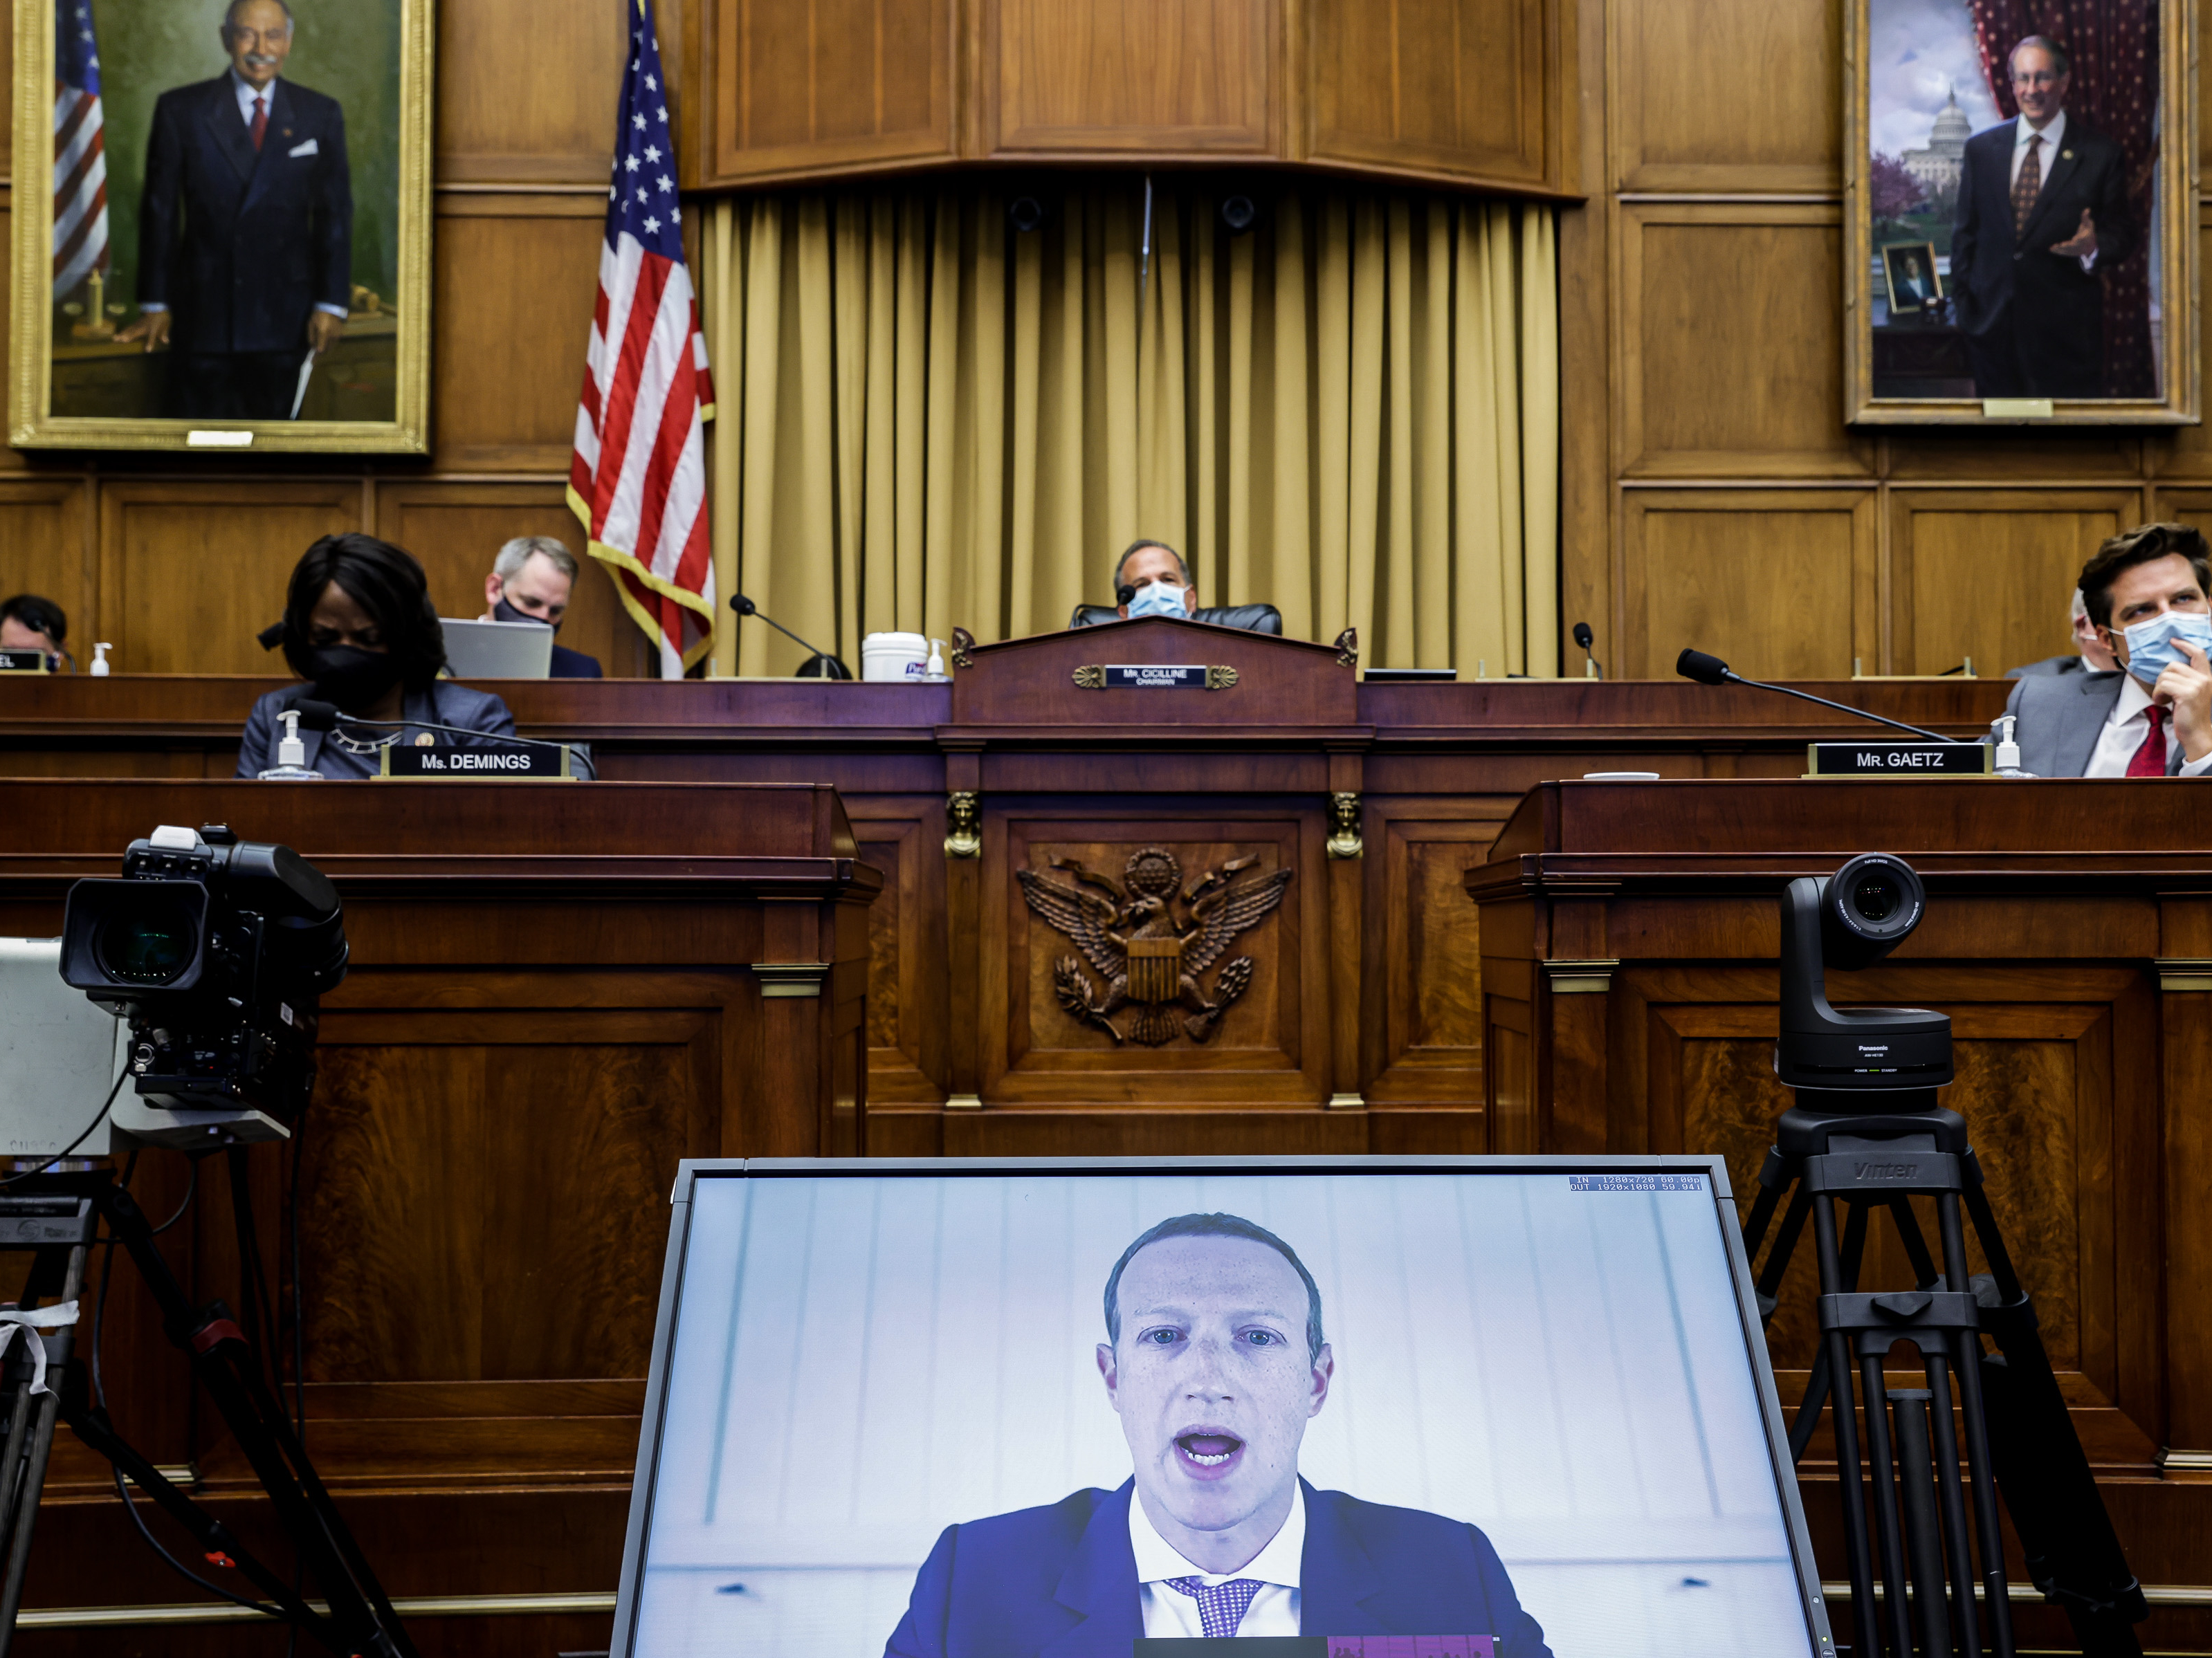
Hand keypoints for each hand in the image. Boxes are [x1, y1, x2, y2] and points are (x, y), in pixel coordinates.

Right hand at [113, 311, 169, 352]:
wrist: (155, 307)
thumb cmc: (162, 317)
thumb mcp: (166, 324)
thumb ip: (164, 333)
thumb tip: (166, 341)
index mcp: (153, 328)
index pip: (152, 336)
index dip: (150, 343)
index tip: (147, 350)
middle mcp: (144, 326)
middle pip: (136, 332)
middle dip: (129, 336)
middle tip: (121, 340)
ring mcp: (138, 324)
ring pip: (129, 330)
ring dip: (122, 334)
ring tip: (115, 338)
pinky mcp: (135, 324)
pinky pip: (128, 328)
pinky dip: (122, 332)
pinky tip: (116, 336)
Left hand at [307, 311, 344, 355]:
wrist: (330, 308)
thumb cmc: (318, 315)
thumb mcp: (311, 324)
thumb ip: (311, 337)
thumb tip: (312, 347)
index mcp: (324, 333)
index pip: (321, 349)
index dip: (317, 356)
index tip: (313, 362)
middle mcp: (332, 336)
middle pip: (327, 350)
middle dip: (321, 353)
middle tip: (315, 356)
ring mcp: (337, 336)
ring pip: (331, 347)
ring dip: (325, 348)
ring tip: (320, 346)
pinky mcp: (340, 334)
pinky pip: (334, 342)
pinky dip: (329, 343)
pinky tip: (325, 339)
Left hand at [2050, 209, 2096, 258]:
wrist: (2090, 248)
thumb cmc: (2088, 233)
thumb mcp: (2088, 225)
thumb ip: (2085, 218)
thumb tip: (2087, 209)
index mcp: (2085, 238)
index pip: (2082, 239)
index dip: (2079, 239)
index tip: (2075, 238)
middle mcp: (2079, 245)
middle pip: (2073, 246)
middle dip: (2068, 246)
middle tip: (2061, 245)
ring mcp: (2074, 250)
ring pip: (2067, 250)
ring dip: (2060, 249)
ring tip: (2053, 247)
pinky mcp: (2070, 253)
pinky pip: (2063, 252)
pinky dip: (2057, 251)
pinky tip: (2051, 249)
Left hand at [2154, 639, 2211, 763]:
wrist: (2197, 733)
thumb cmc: (2191, 714)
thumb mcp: (2193, 693)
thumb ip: (2188, 679)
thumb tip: (2170, 668)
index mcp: (2207, 677)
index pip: (2198, 653)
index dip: (2185, 645)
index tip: (2173, 641)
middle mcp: (2204, 679)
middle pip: (2173, 665)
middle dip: (2162, 678)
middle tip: (2164, 692)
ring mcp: (2197, 685)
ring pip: (2166, 675)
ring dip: (2159, 688)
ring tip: (2163, 699)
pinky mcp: (2187, 693)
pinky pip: (2163, 685)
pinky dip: (2157, 694)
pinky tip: (2161, 702)